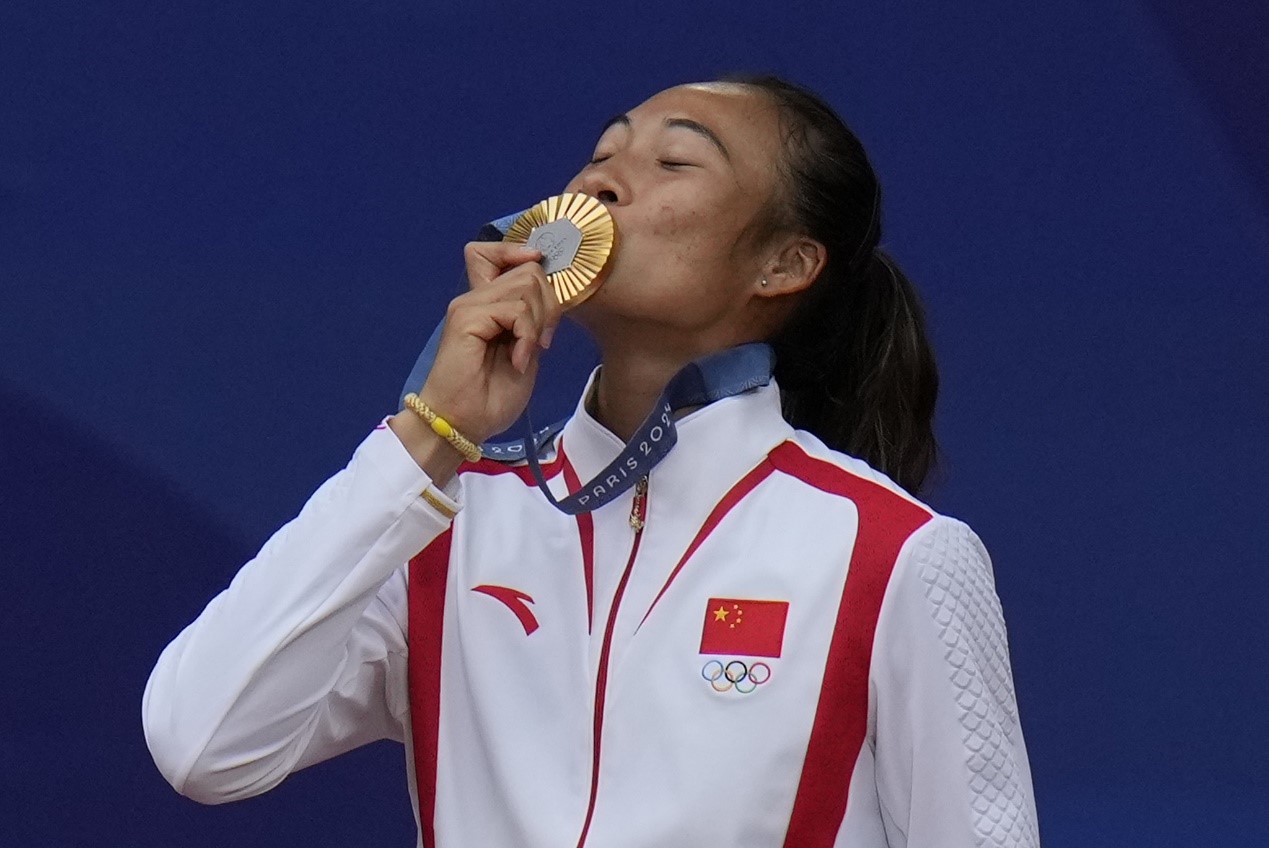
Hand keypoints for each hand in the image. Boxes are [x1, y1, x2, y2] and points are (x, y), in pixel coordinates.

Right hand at [415, 241, 562, 444]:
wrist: (463, 424)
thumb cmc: (491, 397)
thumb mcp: (525, 352)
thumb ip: (533, 322)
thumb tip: (551, 296)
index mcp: (487, 303)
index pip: (496, 252)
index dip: (522, 253)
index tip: (540, 281)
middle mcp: (476, 297)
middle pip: (529, 269)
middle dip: (549, 306)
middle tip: (541, 342)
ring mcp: (469, 305)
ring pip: (527, 285)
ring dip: (538, 323)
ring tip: (526, 353)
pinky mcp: (466, 317)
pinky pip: (516, 309)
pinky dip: (526, 337)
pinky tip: (517, 361)